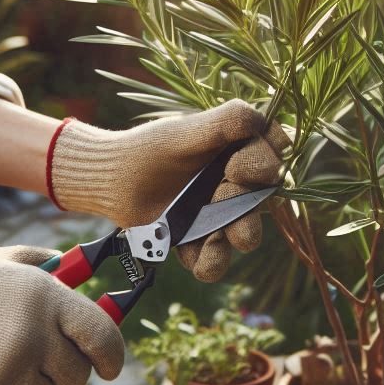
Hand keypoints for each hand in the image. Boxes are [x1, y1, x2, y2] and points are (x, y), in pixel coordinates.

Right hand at [0, 235, 124, 384]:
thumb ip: (39, 264)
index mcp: (46, 295)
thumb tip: (72, 264)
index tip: (108, 367)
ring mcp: (8, 368)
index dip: (112, 356)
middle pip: (76, 377)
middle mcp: (34, 333)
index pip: (103, 336)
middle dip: (62, 374)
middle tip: (36, 363)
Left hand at [49, 100, 288, 280]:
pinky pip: (212, 259)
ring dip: (239, 236)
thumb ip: (224, 123)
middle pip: (260, 200)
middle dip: (252, 203)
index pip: (270, 156)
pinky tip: (200, 264)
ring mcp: (218, 216)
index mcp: (238, 153)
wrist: (112, 179)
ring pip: (242, 233)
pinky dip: (209, 264)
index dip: (265, 163)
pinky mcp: (199, 242)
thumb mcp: (186, 131)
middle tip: (227, 192)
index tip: (237, 165)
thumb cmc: (150, 148)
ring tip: (223, 239)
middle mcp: (235, 186)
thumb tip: (261, 120)